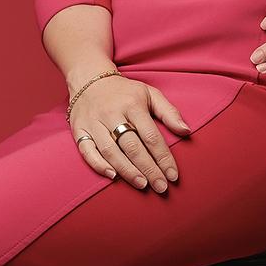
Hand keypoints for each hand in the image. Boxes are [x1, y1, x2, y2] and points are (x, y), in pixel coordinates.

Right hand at [67, 74, 189, 193]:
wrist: (89, 78)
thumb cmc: (124, 91)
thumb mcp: (150, 94)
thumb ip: (169, 112)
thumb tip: (186, 131)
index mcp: (132, 104)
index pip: (151, 136)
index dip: (163, 157)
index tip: (172, 175)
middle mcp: (112, 113)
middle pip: (132, 146)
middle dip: (148, 169)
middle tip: (161, 187)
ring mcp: (93, 122)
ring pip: (110, 151)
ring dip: (127, 170)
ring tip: (142, 184)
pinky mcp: (79, 129)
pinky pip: (87, 150)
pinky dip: (98, 165)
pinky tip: (113, 176)